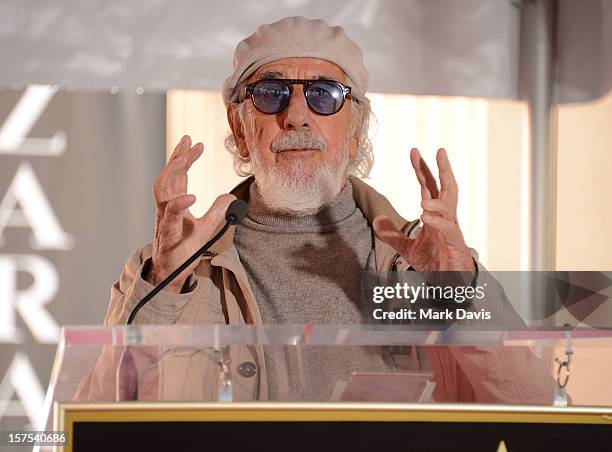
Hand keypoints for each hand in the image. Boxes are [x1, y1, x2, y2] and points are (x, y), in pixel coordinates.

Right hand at [148, 135, 235, 291]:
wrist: (172, 273)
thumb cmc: (185, 249)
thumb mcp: (207, 227)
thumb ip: (217, 210)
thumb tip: (231, 197)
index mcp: (174, 205)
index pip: (177, 176)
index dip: (184, 158)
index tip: (194, 142)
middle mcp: (166, 209)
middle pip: (168, 177)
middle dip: (178, 158)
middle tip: (189, 142)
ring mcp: (164, 221)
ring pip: (162, 191)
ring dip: (173, 173)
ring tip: (185, 159)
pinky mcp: (168, 235)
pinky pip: (170, 217)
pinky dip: (179, 205)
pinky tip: (190, 196)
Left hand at [373, 148, 474, 271]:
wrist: (447, 284)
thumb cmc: (433, 263)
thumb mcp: (407, 248)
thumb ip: (392, 234)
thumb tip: (376, 219)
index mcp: (434, 215)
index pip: (428, 187)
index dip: (422, 169)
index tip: (414, 152)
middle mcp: (446, 218)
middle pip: (446, 188)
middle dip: (442, 170)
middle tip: (439, 151)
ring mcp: (452, 229)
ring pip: (450, 206)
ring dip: (437, 200)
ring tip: (422, 198)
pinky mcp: (455, 243)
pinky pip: (448, 229)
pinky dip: (437, 221)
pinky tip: (425, 215)